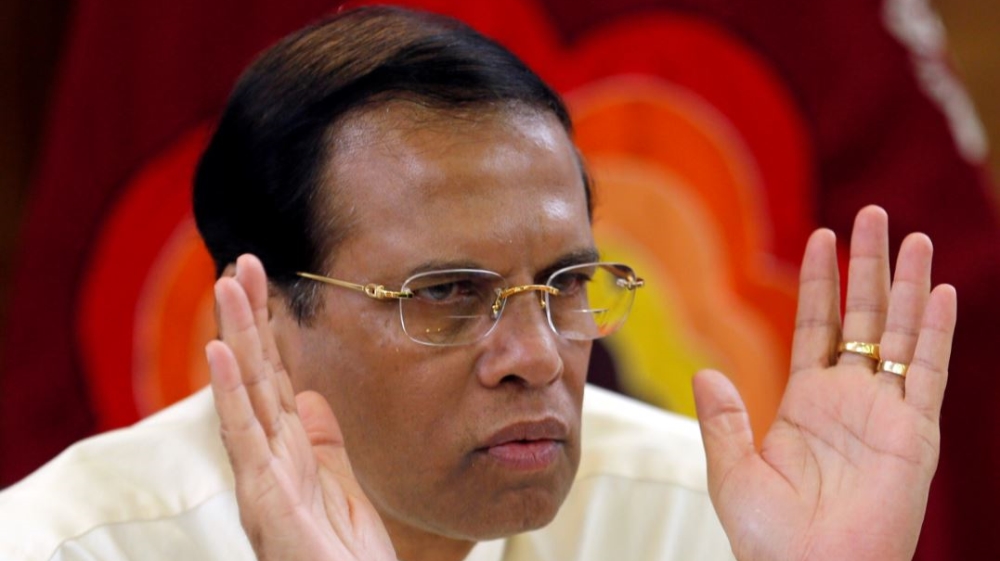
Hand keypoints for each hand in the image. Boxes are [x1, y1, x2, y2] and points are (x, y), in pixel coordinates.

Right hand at [207, 254, 395, 560]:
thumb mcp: (340, 490)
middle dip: (249, 317)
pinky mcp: (263, 500)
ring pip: (245, 393)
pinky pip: (244, 438)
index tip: (265, 283)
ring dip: (235, 335)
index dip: (270, 331)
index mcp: (287, 455)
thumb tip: (309, 397)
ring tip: (227, 282)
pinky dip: (229, 392)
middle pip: (256, 375)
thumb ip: (323, 444)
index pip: (274, 379)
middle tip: (243, 262)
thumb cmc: (344, 559)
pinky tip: (220, 351)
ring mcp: (261, 478)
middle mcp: (267, 460)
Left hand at [693, 206, 956, 559]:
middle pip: (863, 317)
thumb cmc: (770, 537)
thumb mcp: (732, 470)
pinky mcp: (915, 434)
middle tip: (872, 216)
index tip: (821, 237)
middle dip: (867, 267)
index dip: (819, 282)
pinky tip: (938, 292)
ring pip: (902, 335)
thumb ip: (723, 419)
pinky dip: (935, 332)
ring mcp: (886, 413)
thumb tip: (704, 373)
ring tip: (912, 237)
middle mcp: (849, 399)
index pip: (816, 325)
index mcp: (806, 402)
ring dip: (906, 286)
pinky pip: (930, 374)